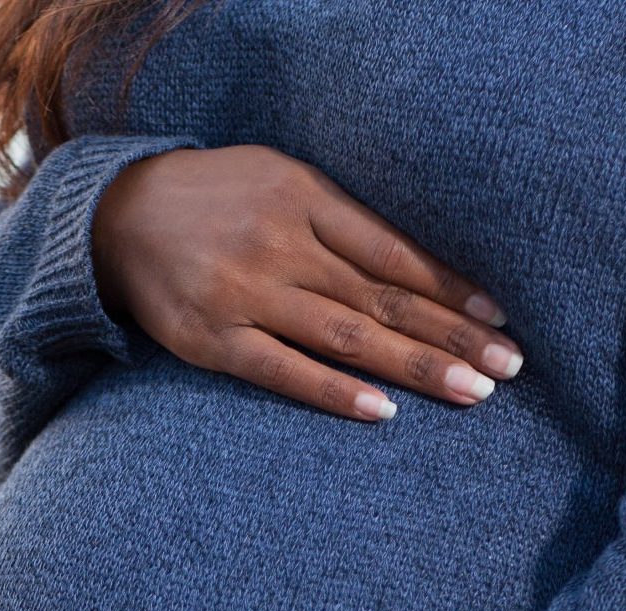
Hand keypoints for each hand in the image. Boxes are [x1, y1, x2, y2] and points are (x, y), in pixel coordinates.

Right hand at [91, 143, 523, 420]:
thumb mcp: (281, 182)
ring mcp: (244, 295)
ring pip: (345, 337)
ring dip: (414, 368)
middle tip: (509, 367)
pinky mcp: (213, 341)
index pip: (392, 250)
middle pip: (381, 298)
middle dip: (450, 336)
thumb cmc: (219, 201)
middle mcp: (278, 244)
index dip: (449, 287)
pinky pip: (284, 372)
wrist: (116, 216)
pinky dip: (335, 393)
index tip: (501, 318)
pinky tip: (385, 412)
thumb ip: (343, 222)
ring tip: (471, 392)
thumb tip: (423, 272)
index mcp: (302, 197)